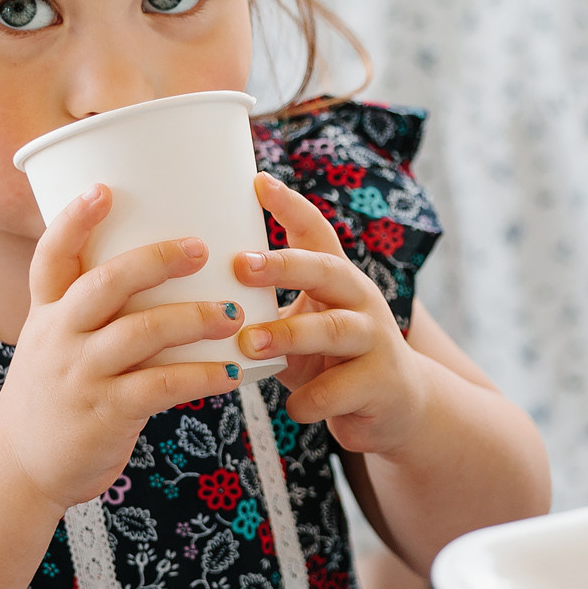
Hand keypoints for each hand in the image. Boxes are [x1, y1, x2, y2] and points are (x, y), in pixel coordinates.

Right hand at [0, 184, 245, 509]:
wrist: (20, 469)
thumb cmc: (54, 396)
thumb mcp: (54, 344)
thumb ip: (93, 311)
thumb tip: (161, 268)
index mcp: (46, 312)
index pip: (51, 255)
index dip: (73, 219)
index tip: (104, 188)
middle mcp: (58, 337)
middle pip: (104, 283)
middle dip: (155, 260)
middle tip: (201, 248)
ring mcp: (80, 375)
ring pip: (140, 333)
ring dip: (193, 318)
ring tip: (234, 313)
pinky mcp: (104, 413)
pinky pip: (161, 387)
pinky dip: (201, 376)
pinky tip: (232, 373)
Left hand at [233, 173, 428, 456]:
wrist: (396, 406)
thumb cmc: (330, 360)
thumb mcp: (302, 327)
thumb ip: (266, 310)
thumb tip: (191, 291)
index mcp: (338, 280)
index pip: (318, 232)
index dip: (290, 206)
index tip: (258, 182)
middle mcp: (361, 301)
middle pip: (328, 271)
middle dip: (285, 266)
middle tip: (241, 264)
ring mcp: (375, 341)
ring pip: (334, 330)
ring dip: (290, 334)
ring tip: (251, 342)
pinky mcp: (380, 384)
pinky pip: (337, 391)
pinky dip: (308, 400)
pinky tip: (293, 407)